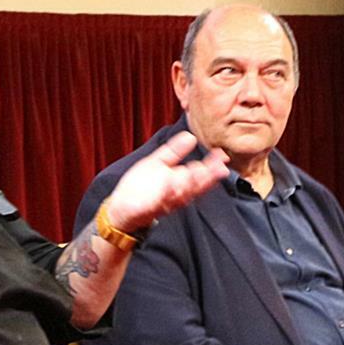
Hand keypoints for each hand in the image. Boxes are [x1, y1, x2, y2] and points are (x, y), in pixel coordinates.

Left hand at [104, 131, 228, 231]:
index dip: (211, 165)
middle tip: (220, 168)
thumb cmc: (141, 187)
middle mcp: (175, 193)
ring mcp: (162, 201)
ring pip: (180, 193)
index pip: (199, 172)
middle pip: (194, 185)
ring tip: (199, 172)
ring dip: (190, 184)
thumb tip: (190, 136)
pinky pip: (157, 201)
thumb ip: (174, 151)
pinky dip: (164, 193)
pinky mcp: (147, 208)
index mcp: (179, 181)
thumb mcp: (157, 163)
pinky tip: (170, 182)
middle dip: (207, 177)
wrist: (121, 207)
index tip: (222, 156)